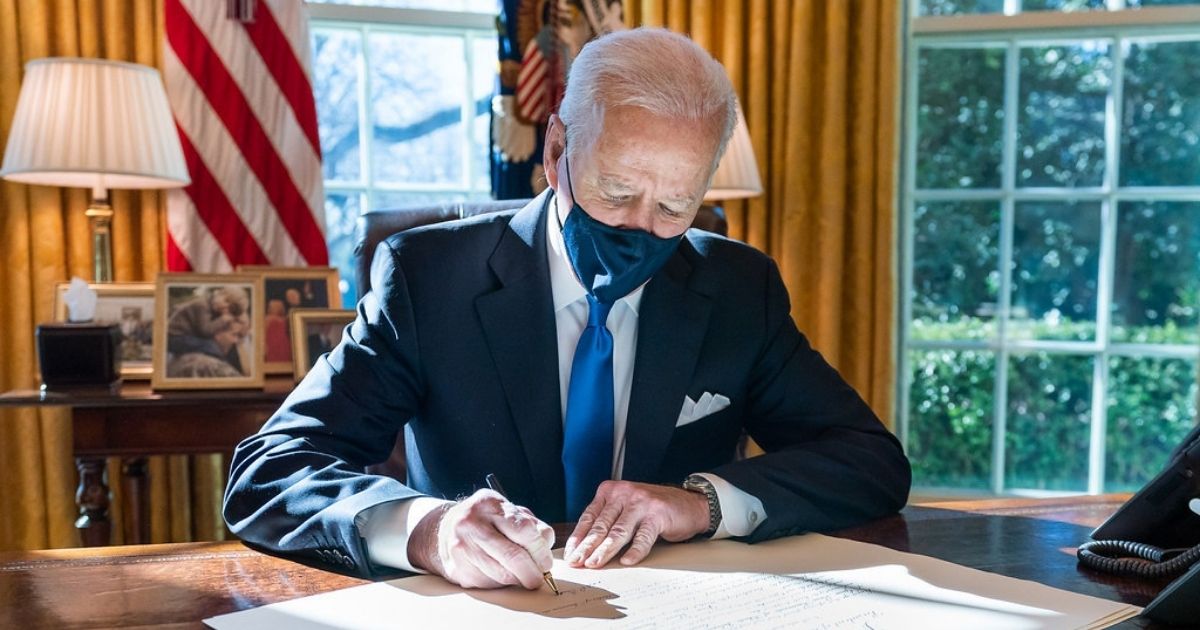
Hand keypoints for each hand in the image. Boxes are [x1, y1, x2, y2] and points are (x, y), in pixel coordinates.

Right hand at [408, 489, 554, 589]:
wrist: (446, 529)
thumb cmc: (486, 521)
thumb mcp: (509, 512)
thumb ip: (532, 524)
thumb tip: (547, 543)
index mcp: (489, 504)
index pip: (523, 529)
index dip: (540, 550)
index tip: (547, 562)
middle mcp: (471, 523)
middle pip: (512, 555)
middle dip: (532, 572)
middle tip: (539, 578)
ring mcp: (461, 546)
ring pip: (501, 574)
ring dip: (518, 580)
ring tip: (521, 576)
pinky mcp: (456, 567)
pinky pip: (488, 583)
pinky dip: (500, 584)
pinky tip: (499, 575)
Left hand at [564, 480, 709, 568]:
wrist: (688, 504)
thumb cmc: (653, 510)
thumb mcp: (625, 510)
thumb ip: (607, 522)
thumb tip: (584, 548)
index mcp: (610, 491)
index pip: (589, 517)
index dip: (578, 538)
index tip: (570, 554)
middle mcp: (624, 493)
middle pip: (601, 525)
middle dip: (587, 547)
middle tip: (577, 562)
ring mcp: (641, 503)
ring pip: (618, 531)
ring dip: (605, 550)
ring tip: (595, 563)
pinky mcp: (658, 514)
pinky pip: (643, 537)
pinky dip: (635, 551)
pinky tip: (627, 561)